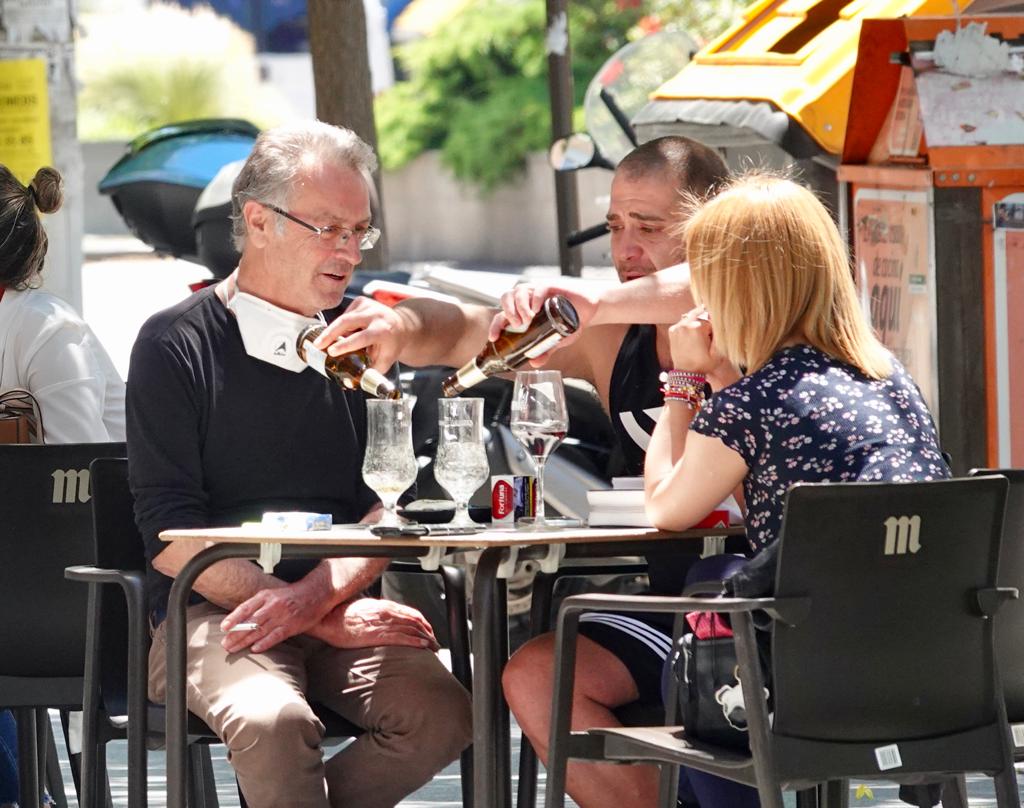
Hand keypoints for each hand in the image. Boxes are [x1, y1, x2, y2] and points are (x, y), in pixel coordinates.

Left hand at [220, 583, 330, 653]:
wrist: (316, 593)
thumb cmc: (292, 595)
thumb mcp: (273, 595)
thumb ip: (259, 605)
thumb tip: (240, 619)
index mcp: (266, 596)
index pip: (246, 608)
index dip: (234, 618)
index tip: (224, 627)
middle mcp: (273, 605)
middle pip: (250, 622)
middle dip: (236, 634)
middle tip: (225, 644)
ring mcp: (282, 616)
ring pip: (260, 630)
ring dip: (245, 641)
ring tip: (233, 649)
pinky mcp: (292, 626)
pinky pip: (276, 636)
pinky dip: (265, 643)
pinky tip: (255, 649)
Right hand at [310, 597, 439, 650]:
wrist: (330, 619)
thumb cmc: (343, 614)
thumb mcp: (364, 609)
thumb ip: (378, 613)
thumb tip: (386, 618)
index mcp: (385, 606)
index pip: (411, 613)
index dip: (423, 623)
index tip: (429, 630)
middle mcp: (388, 613)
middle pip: (416, 621)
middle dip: (428, 632)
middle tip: (435, 642)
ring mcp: (384, 624)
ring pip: (412, 629)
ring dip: (426, 639)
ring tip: (433, 647)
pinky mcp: (378, 635)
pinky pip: (402, 638)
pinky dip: (415, 642)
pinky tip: (423, 647)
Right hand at [312, 296, 403, 370]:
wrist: (402, 327)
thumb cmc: (391, 347)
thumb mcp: (384, 362)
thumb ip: (368, 372)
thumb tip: (350, 384)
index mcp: (383, 331)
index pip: (361, 337)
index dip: (345, 345)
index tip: (331, 351)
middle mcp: (376, 315)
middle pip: (347, 321)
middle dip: (329, 333)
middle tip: (317, 345)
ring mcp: (368, 305)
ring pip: (344, 318)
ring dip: (334, 331)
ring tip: (328, 343)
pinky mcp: (362, 301)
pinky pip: (345, 314)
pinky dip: (342, 325)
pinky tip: (346, 332)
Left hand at [487, 281, 599, 362]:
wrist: (588, 309)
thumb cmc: (569, 322)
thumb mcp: (556, 340)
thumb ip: (545, 351)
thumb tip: (535, 364)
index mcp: (523, 312)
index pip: (502, 315)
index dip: (495, 325)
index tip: (494, 337)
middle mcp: (527, 300)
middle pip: (507, 298)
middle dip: (508, 312)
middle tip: (517, 325)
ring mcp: (538, 292)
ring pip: (519, 291)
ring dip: (519, 305)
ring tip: (526, 319)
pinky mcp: (551, 287)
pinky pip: (538, 288)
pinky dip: (534, 298)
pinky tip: (536, 309)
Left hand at [667, 306, 716, 373]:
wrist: (686, 373)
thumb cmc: (703, 364)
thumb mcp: (718, 353)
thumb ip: (721, 336)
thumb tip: (722, 324)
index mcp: (697, 327)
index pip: (711, 321)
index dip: (714, 330)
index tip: (712, 340)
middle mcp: (685, 324)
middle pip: (701, 316)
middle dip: (705, 325)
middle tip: (704, 340)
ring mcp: (677, 327)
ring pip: (691, 318)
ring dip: (696, 324)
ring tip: (699, 338)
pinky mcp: (672, 331)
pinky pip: (683, 323)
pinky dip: (688, 327)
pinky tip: (691, 337)